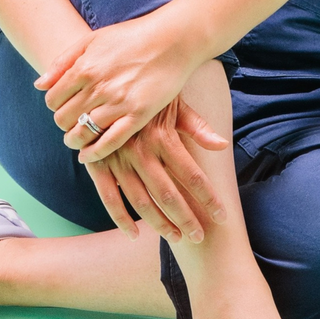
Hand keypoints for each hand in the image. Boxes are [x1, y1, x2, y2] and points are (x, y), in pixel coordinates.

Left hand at [35, 15, 198, 157]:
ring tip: (76, 139)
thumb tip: (39, 85)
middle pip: (64, 119)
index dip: (54, 106)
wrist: (171, 40)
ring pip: (83, 133)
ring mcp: (118, 103)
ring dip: (74, 140)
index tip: (62, 106)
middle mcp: (98, 87)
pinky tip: (87, 155)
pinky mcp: (138, 115)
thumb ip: (63, 62)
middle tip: (71, 122)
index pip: (52, 99)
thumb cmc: (131, 36)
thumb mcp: (92, 39)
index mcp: (84, 67)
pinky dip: (94, 153)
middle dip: (63, 123)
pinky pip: (109, 142)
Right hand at [84, 101, 229, 242]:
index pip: (192, 175)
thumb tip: (222, 145)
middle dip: (186, 219)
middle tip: (200, 237)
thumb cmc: (146, 94)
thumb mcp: (174, 104)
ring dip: (160, 224)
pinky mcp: (97, 163)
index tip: (222, 216)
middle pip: (168, 195)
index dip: (209, 198)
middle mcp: (140, 150)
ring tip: (177, 238)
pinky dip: (120, 219)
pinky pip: (108, 197)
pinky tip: (134, 234)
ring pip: (141, 201)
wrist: (103, 80)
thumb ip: (197, 127)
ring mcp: (117, 158)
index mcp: (162, 137)